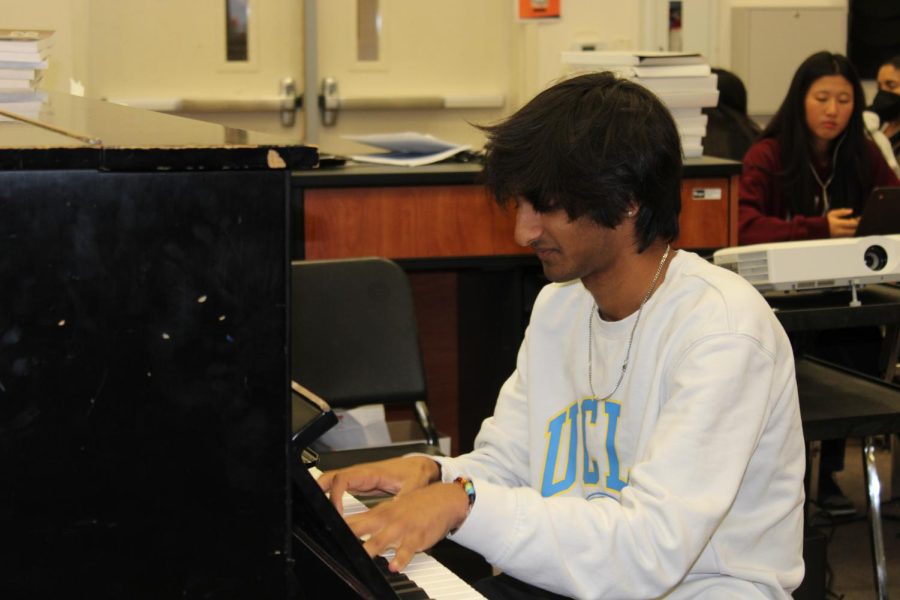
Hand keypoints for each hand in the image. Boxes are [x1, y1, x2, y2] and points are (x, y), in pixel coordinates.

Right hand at [317, 456, 439, 514]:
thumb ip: (404, 499)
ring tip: (320, 514)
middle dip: (319, 491)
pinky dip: (331, 497)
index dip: (335, 495)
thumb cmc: (416, 472)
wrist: (421, 466)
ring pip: (332, 482)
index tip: (336, 512)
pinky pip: (339, 488)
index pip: (343, 480)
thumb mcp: (413, 486)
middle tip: (317, 511)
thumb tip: (396, 512)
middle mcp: (361, 474)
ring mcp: (359, 478)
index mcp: (371, 472)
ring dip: (322, 494)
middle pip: (330, 477)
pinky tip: (332, 512)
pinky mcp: (360, 484)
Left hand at [347, 481, 469, 571]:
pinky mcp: (416, 537)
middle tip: (337, 547)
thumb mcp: (389, 509)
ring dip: (372, 548)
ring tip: (363, 558)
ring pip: (382, 540)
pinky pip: (407, 550)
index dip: (337, 528)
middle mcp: (387, 520)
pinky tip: (394, 566)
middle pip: (362, 529)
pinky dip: (400, 558)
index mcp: (378, 514)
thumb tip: (347, 528)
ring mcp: (401, 528)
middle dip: (348, 537)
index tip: (324, 535)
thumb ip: (369, 520)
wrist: (442, 499)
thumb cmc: (414, 506)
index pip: (352, 520)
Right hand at [827, 208, 859, 237]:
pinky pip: (849, 236)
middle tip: (858, 222)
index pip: (852, 223)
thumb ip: (842, 211)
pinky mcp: (839, 239)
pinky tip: (850, 228)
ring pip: (852, 234)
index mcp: (838, 224)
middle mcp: (839, 231)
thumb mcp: (832, 214)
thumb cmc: (825, 221)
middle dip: (858, 226)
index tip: (859, 218)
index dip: (858, 221)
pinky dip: (851, 232)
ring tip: (853, 225)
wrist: (818, 230)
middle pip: (854, 230)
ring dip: (855, 229)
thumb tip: (851, 210)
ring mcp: (839, 236)